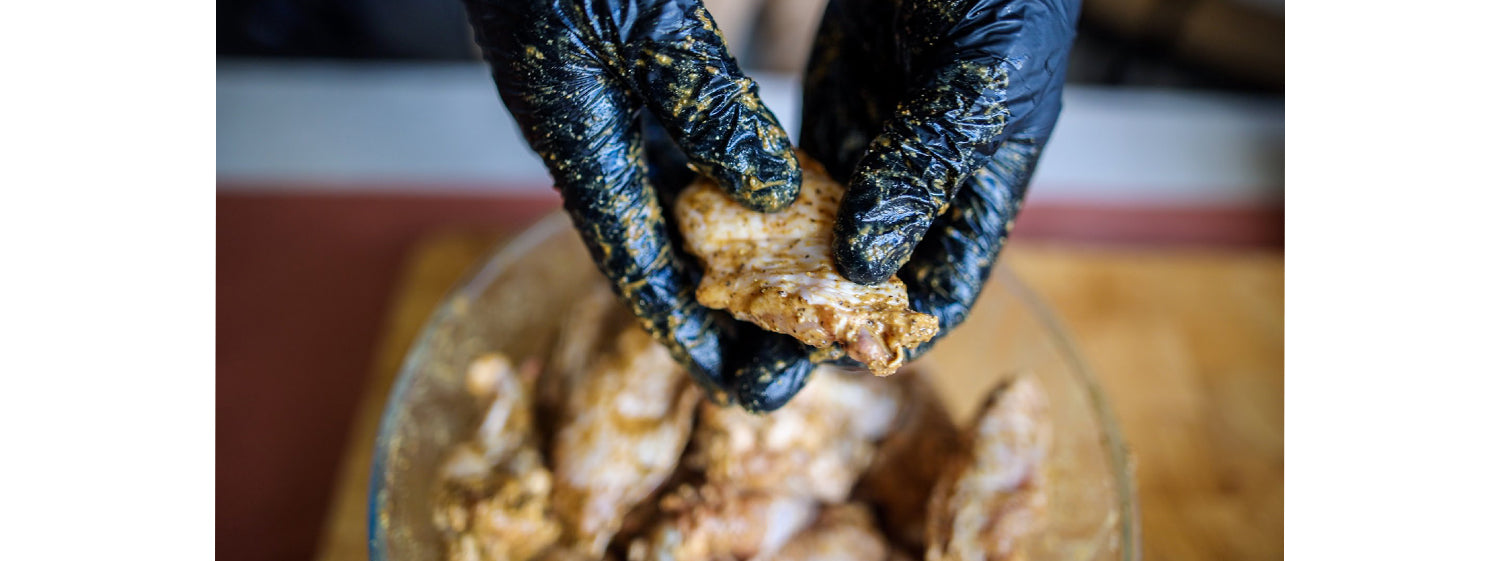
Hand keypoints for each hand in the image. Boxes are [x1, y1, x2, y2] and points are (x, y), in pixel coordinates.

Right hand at [461, 0, 801, 400]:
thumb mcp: (647, 21)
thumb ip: (706, 103)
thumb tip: (765, 189)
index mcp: (577, 138)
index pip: (634, 260)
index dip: (682, 327)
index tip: (731, 382)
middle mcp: (582, 136)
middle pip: (653, 243)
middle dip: (713, 303)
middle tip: (777, 357)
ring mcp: (593, 107)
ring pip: (663, 199)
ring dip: (718, 247)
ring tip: (781, 295)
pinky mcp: (609, 74)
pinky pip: (665, 148)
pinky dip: (711, 180)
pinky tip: (758, 198)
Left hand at [734, 0, 1080, 410]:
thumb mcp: (975, 83)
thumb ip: (923, 168)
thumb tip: (865, 261)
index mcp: (979, 193)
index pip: (941, 290)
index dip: (894, 336)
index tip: (839, 369)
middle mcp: (923, 191)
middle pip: (866, 283)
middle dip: (814, 332)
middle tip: (756, 381)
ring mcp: (873, 158)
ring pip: (819, 242)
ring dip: (772, 286)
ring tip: (715, 329)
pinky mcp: (831, 122)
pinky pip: (790, 185)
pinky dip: (754, 215)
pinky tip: (708, 244)